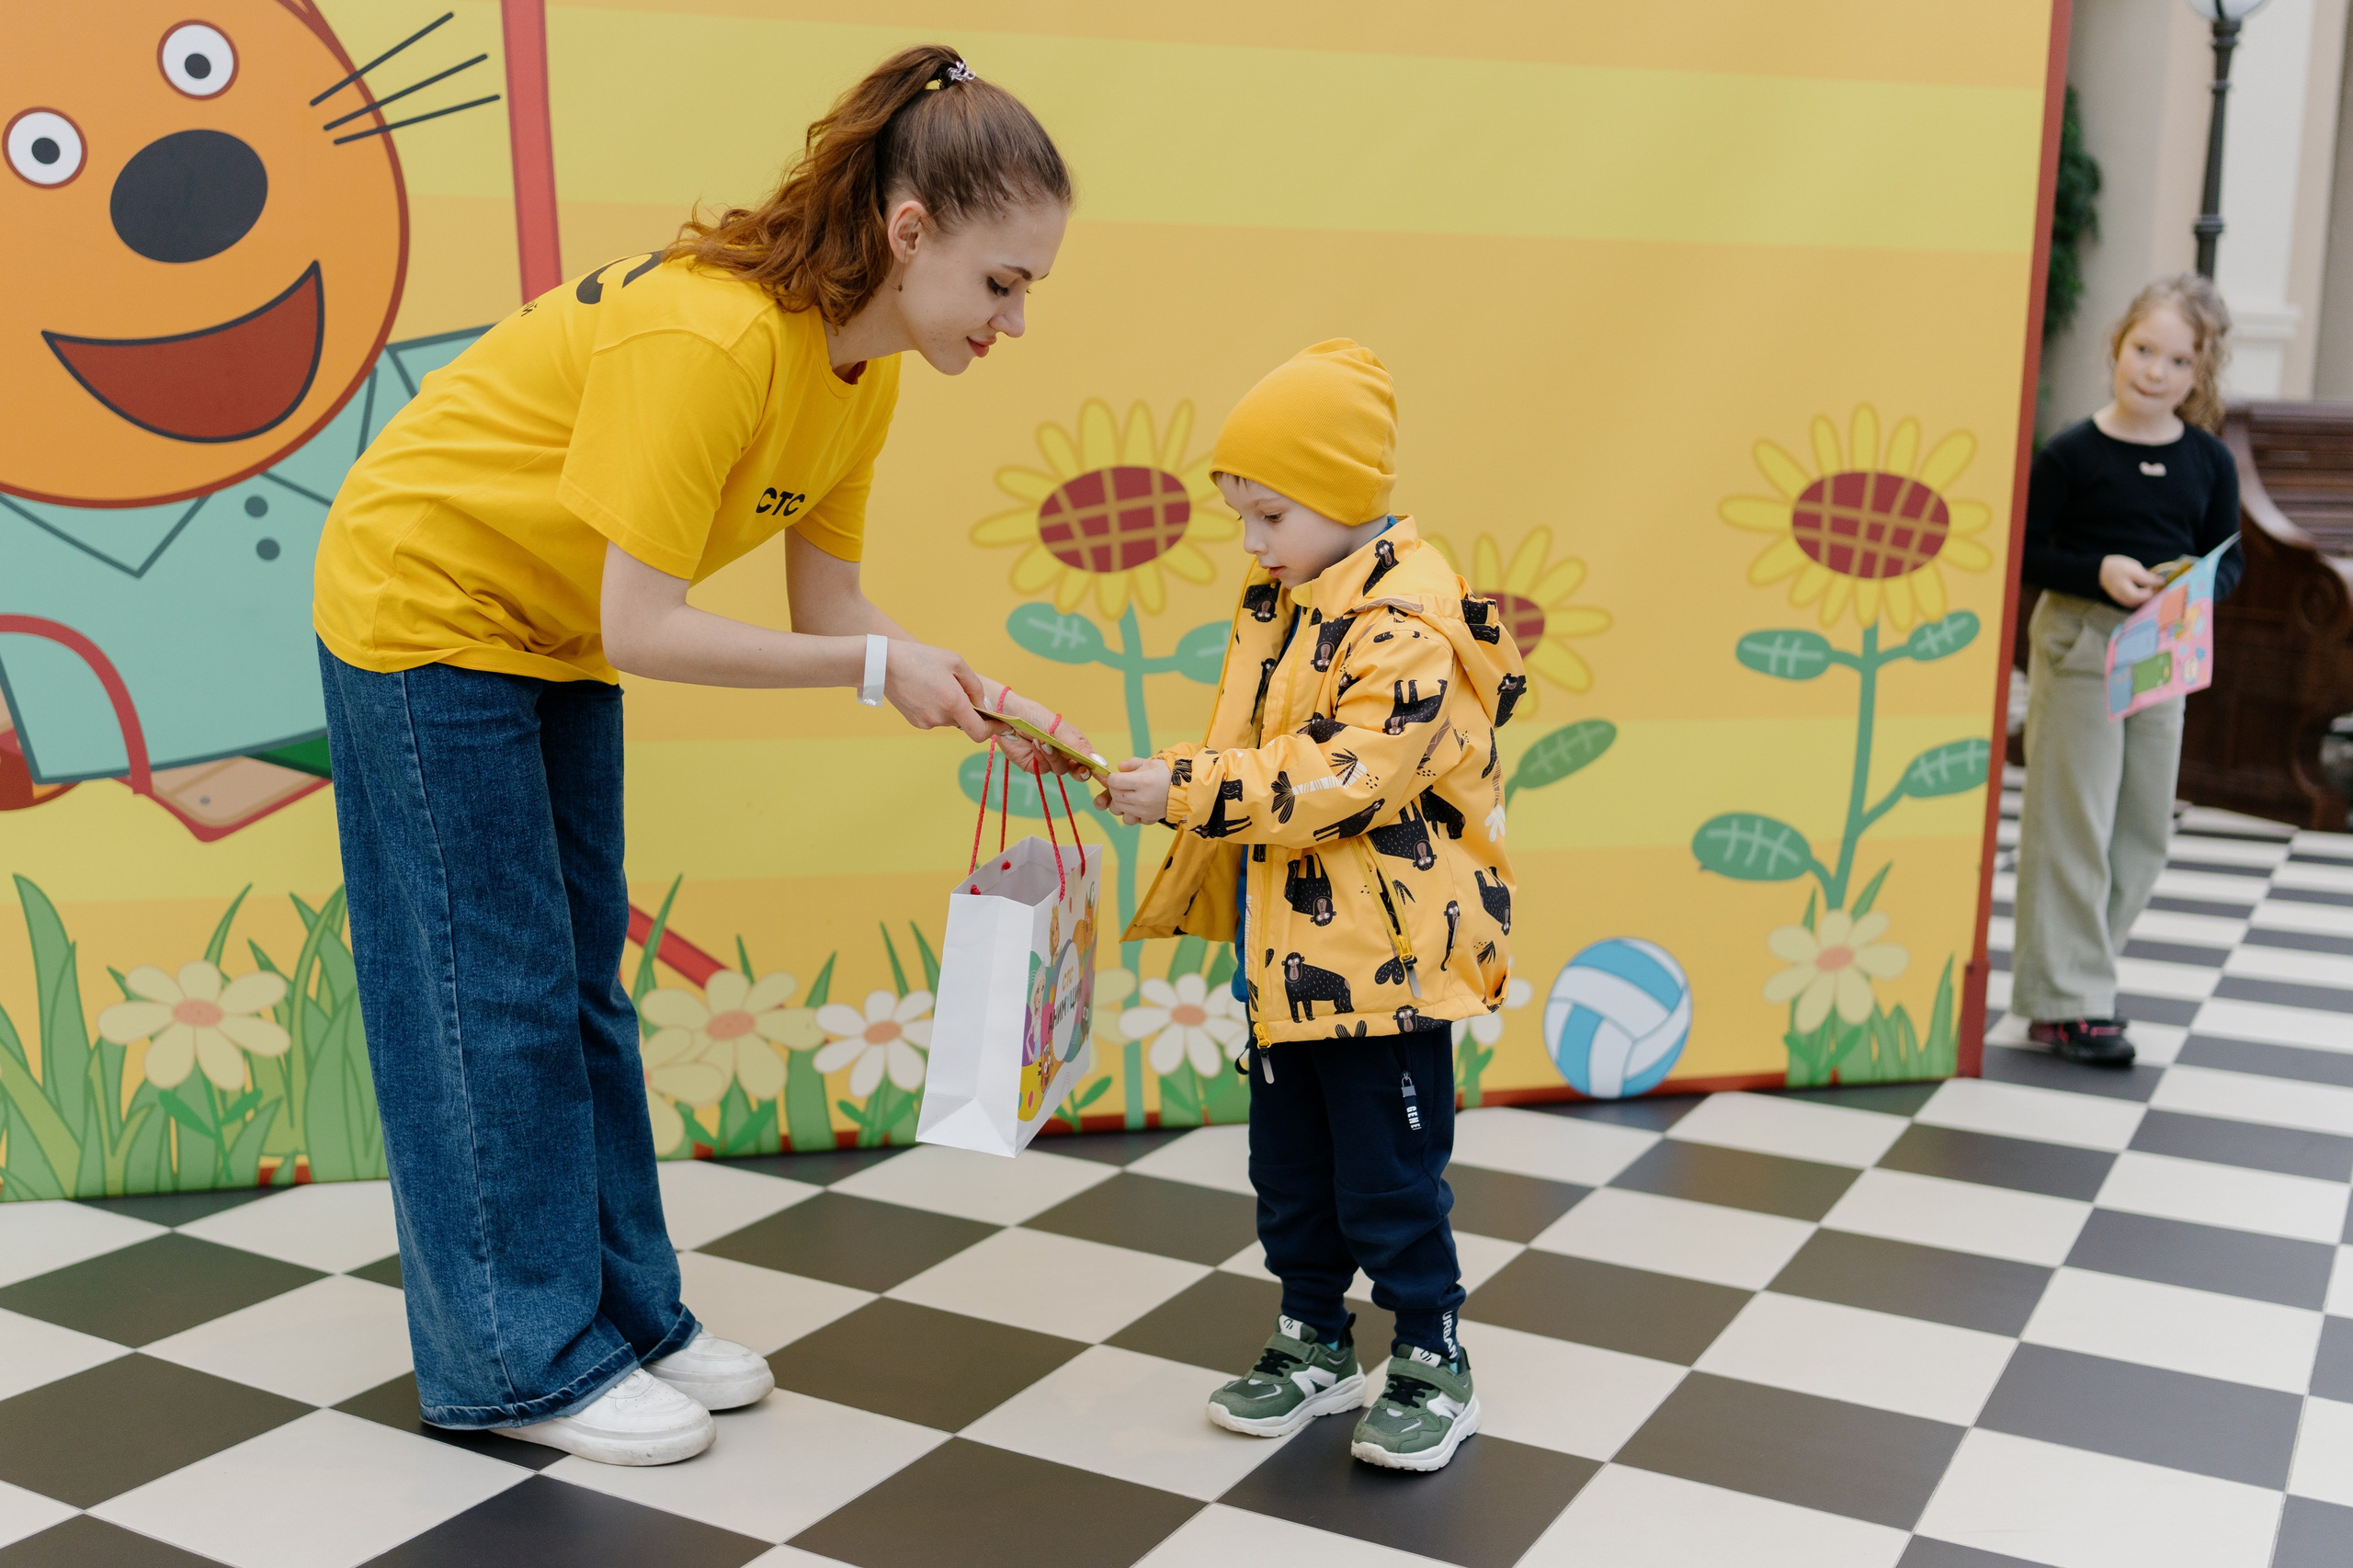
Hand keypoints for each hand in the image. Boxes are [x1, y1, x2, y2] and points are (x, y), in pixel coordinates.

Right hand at [884, 640, 991, 740]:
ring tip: (937, 684)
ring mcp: (926, 722)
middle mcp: (940, 717)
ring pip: (949, 719)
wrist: (882, 665)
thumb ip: (974, 685)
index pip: (979, 732)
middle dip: (967, 709)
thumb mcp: (955, 662)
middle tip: (958, 687)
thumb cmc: (920, 658)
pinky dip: (937, 708)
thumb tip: (982, 704)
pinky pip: (935, 718)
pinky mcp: (915, 722)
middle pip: (965, 722)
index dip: (993, 730)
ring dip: (951, 707)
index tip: (1000, 725)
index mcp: (953, 702)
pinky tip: (925, 690)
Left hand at [985, 689, 1100, 778]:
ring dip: (1053, 757)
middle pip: (1077, 770)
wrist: (1005, 715)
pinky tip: (1035, 745)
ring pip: (1060, 769)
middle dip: (1079, 771)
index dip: (1094, 766)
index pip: (1088, 758)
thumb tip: (1101, 762)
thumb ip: (1077, 745)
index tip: (1097, 770)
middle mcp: (1062, 752)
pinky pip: (1043, 769)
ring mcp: (1048, 760)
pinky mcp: (1033, 765)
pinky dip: (1041, 757)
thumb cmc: (1033, 715)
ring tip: (1043, 742)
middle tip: (1079, 770)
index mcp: (1073, 742)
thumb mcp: (1059, 728)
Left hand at [1099, 757, 1171, 825]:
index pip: (1114, 781)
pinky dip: (1130, 813)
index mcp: (1143, 781)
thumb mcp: (1151, 763)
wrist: (1186, 790)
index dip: (1112, 778)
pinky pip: (1130, 819)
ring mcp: (1144, 811)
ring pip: (1118, 809)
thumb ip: (1132, 763)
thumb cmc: (1168, 774)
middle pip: (1115, 795)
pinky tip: (1136, 805)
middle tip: (1122, 784)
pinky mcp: (1147, 819)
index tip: (1117, 776)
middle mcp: (1142, 798)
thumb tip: (1119, 767)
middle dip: (1114, 789)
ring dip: (1120, 802)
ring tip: (1128, 796)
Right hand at [2099, 554, 2165, 607]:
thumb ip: (2148, 578)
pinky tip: (2142, 590)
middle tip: (2155, 584)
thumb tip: (2162, 582)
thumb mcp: (2134, 569)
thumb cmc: (2117, 567)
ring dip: (2147, 596)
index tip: (2157, 580)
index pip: (2149, 596)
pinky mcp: (2122, 600)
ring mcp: (2124, 601)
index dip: (2155, 588)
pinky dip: (2140, 597)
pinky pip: (2135, 602)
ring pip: (2140, 602)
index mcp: (2131, 594)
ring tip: (2150, 586)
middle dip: (2152, 593)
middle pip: (2145, 601)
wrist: (2100, 570)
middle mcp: (2127, 601)